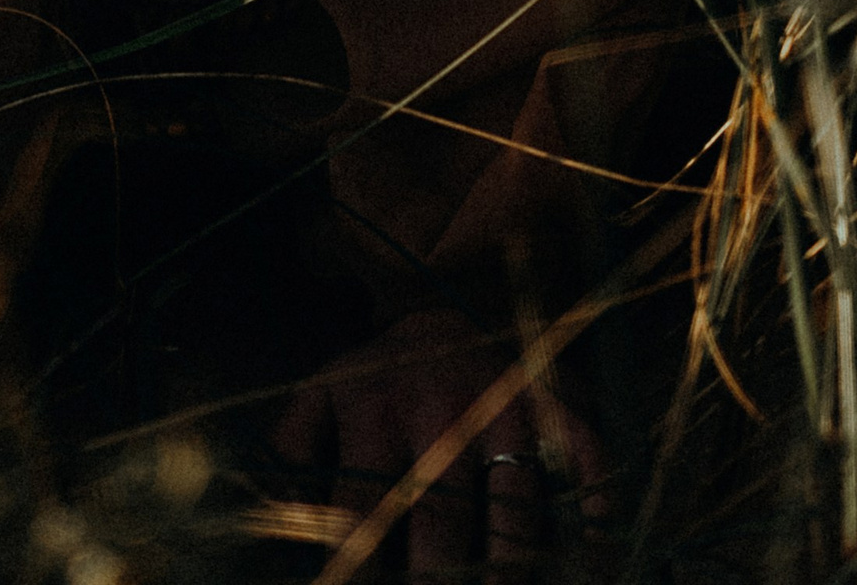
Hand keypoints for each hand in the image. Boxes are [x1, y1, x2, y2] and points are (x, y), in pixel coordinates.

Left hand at [268, 307, 609, 577]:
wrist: (445, 300)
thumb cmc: (378, 376)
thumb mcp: (321, 396)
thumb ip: (289, 453)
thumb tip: (263, 520)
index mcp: (376, 417)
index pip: (364, 516)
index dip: (360, 572)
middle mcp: (441, 416)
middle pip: (442, 522)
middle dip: (438, 580)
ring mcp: (505, 410)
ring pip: (515, 508)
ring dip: (512, 569)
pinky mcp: (555, 406)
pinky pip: (586, 463)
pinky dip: (593, 514)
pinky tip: (592, 562)